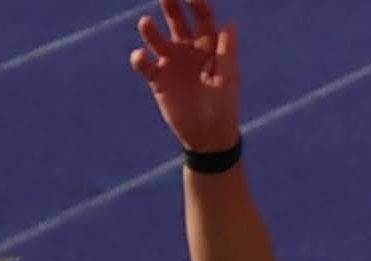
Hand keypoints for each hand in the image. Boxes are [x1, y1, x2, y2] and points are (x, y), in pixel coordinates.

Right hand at [129, 0, 240, 151]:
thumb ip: (227, 51)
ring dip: (150, 30)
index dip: (197, 4)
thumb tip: (230, 23)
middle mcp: (188, 49)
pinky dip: (140, 60)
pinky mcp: (158, 80)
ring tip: (145, 23)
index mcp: (208, 45)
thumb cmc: (224, 107)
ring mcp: (171, 63)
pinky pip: (146, 66)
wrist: (209, 137)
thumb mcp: (228, 78)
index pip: (202, 18)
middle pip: (177, 20)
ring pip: (157, 39)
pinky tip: (140, 57)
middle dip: (171, 6)